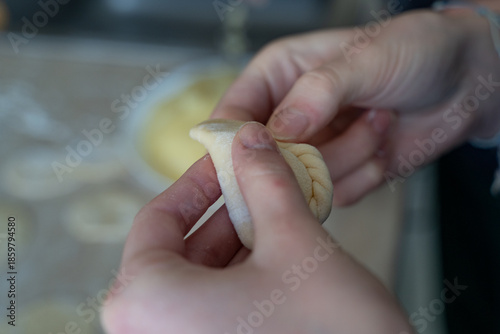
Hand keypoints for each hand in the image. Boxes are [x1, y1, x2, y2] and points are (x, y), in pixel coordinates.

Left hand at [101, 122, 411, 333]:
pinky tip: (277, 259)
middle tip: (261, 185)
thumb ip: (265, 180)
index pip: (157, 219)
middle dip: (225, 213)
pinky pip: (212, 309)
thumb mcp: (294, 242)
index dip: (198, 182)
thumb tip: (248, 139)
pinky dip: (242, 279)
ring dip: (238, 245)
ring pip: (198, 279)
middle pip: (178, 250)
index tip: (227, 160)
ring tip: (277, 218)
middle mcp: (147, 333)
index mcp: (145, 302)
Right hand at [212, 9, 499, 204]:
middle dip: (309, 153)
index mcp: (277, 77)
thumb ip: (317, 93)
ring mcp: (313, 150)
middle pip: (265, 160)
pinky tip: (385, 143)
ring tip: (380, 119)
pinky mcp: (339, 175)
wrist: (465, 82)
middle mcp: (288, 117)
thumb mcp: (364, 59)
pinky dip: (366, 174)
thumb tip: (279, 131)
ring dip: (350, 156)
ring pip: (303, 182)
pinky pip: (335, 195)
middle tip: (350, 123)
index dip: (234, 143)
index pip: (232, 116)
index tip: (252, 161)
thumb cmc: (413, 52)